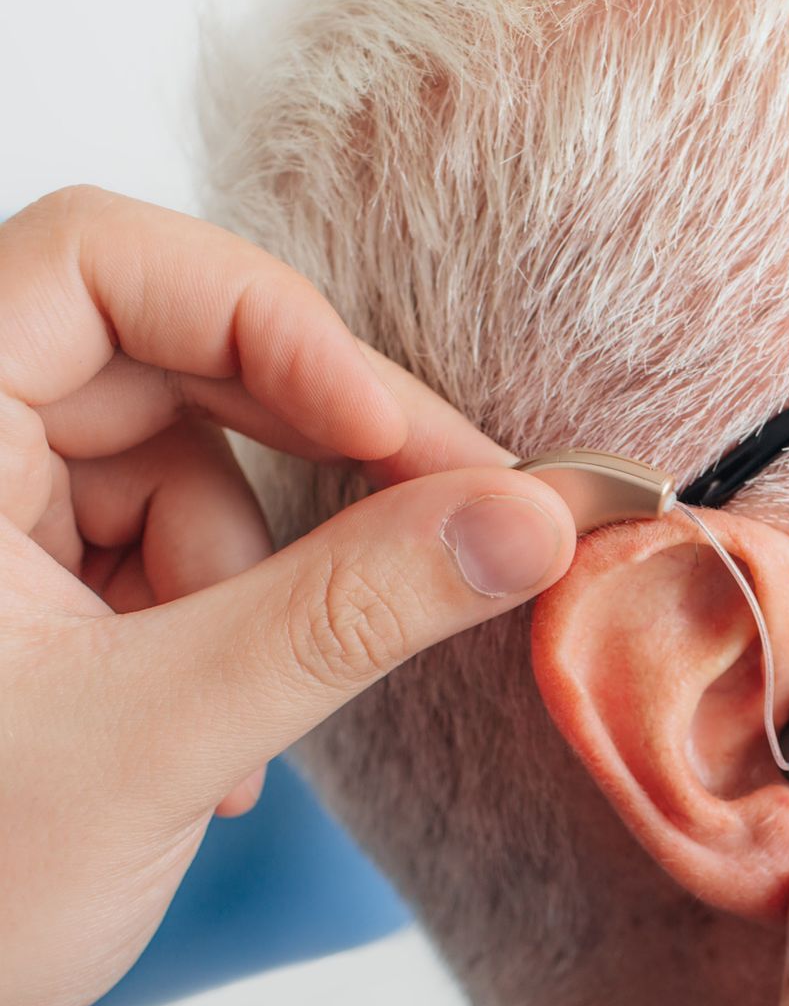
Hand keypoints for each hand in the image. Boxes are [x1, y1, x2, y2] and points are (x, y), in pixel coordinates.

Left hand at [0, 187, 577, 1005]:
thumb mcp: (163, 736)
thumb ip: (350, 614)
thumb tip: (520, 522)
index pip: (102, 265)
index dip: (268, 324)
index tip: (396, 437)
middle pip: (169, 356)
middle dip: (315, 454)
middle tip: (459, 521)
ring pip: (183, 462)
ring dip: (257, 582)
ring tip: (236, 727)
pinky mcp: (19, 575)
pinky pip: (167, 541)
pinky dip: (221, 624)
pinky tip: (207, 740)